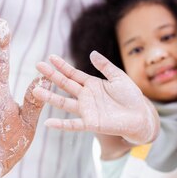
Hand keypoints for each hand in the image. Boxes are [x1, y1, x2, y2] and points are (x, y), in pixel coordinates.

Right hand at [33, 51, 158, 144]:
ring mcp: (87, 110)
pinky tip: (48, 124)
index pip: (73, 74)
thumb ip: (105, 66)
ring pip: (64, 103)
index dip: (62, 66)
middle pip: (65, 85)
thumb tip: (92, 53)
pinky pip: (72, 124)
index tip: (50, 57)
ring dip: (50, 97)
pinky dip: (60, 125)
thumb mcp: (118, 77)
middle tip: (37, 66)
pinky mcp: (91, 123)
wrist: (140, 115)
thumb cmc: (131, 97)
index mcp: (92, 84)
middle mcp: (86, 97)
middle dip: (52, 75)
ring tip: (35, 90)